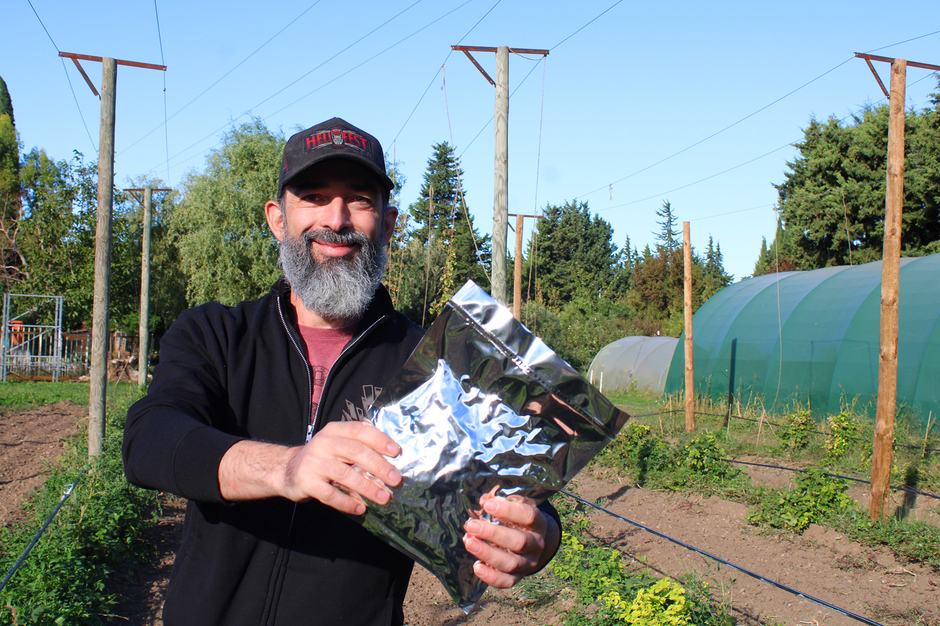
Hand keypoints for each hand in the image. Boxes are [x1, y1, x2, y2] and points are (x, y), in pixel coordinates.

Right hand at [284, 421, 402, 514]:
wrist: (286, 470)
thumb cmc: (322, 459)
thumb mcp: (337, 447)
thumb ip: (359, 451)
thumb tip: (389, 469)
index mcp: (334, 431)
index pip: (359, 431)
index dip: (379, 440)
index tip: (396, 452)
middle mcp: (323, 444)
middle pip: (355, 452)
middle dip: (378, 466)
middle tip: (395, 479)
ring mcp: (313, 463)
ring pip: (344, 474)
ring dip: (367, 487)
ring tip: (383, 497)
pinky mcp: (306, 482)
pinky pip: (330, 494)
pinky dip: (346, 502)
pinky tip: (360, 508)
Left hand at [461, 493, 560, 588]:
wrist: (529, 540)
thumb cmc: (517, 519)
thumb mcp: (513, 506)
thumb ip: (498, 501)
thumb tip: (484, 500)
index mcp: (538, 523)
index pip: (528, 516)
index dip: (508, 510)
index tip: (487, 505)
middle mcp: (536, 544)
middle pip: (519, 542)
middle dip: (492, 534)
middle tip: (471, 525)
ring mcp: (528, 562)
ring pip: (511, 563)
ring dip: (487, 553)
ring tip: (468, 542)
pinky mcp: (518, 576)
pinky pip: (506, 581)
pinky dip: (491, 577)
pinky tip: (477, 566)